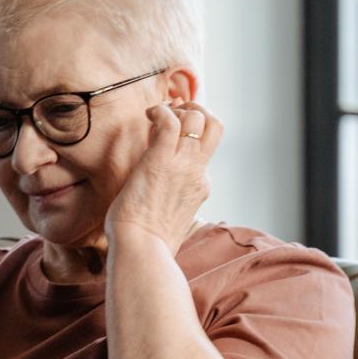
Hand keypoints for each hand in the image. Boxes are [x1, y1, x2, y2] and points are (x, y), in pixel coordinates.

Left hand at [105, 101, 222, 254]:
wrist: (142, 250)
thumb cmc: (148, 242)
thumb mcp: (172, 220)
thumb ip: (174, 206)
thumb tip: (164, 205)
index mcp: (201, 187)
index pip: (206, 151)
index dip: (192, 134)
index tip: (176, 130)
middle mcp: (197, 173)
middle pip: (215, 127)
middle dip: (198, 110)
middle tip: (176, 110)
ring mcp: (182, 165)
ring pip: (196, 119)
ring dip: (178, 108)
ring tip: (158, 112)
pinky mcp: (160, 160)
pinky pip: (169, 122)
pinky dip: (160, 111)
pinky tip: (148, 115)